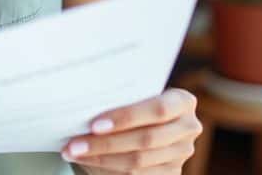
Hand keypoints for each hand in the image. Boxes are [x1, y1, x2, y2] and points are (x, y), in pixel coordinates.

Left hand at [62, 88, 202, 173]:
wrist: (144, 122)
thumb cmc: (132, 102)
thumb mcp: (132, 94)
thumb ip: (120, 97)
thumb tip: (83, 103)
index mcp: (183, 101)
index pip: (158, 110)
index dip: (126, 117)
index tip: (94, 124)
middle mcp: (188, 128)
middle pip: (146, 139)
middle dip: (105, 143)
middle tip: (73, 144)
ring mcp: (182, 154)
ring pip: (139, 161)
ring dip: (101, 158)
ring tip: (73, 152)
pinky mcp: (172, 173)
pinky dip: (107, 167)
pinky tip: (86, 160)